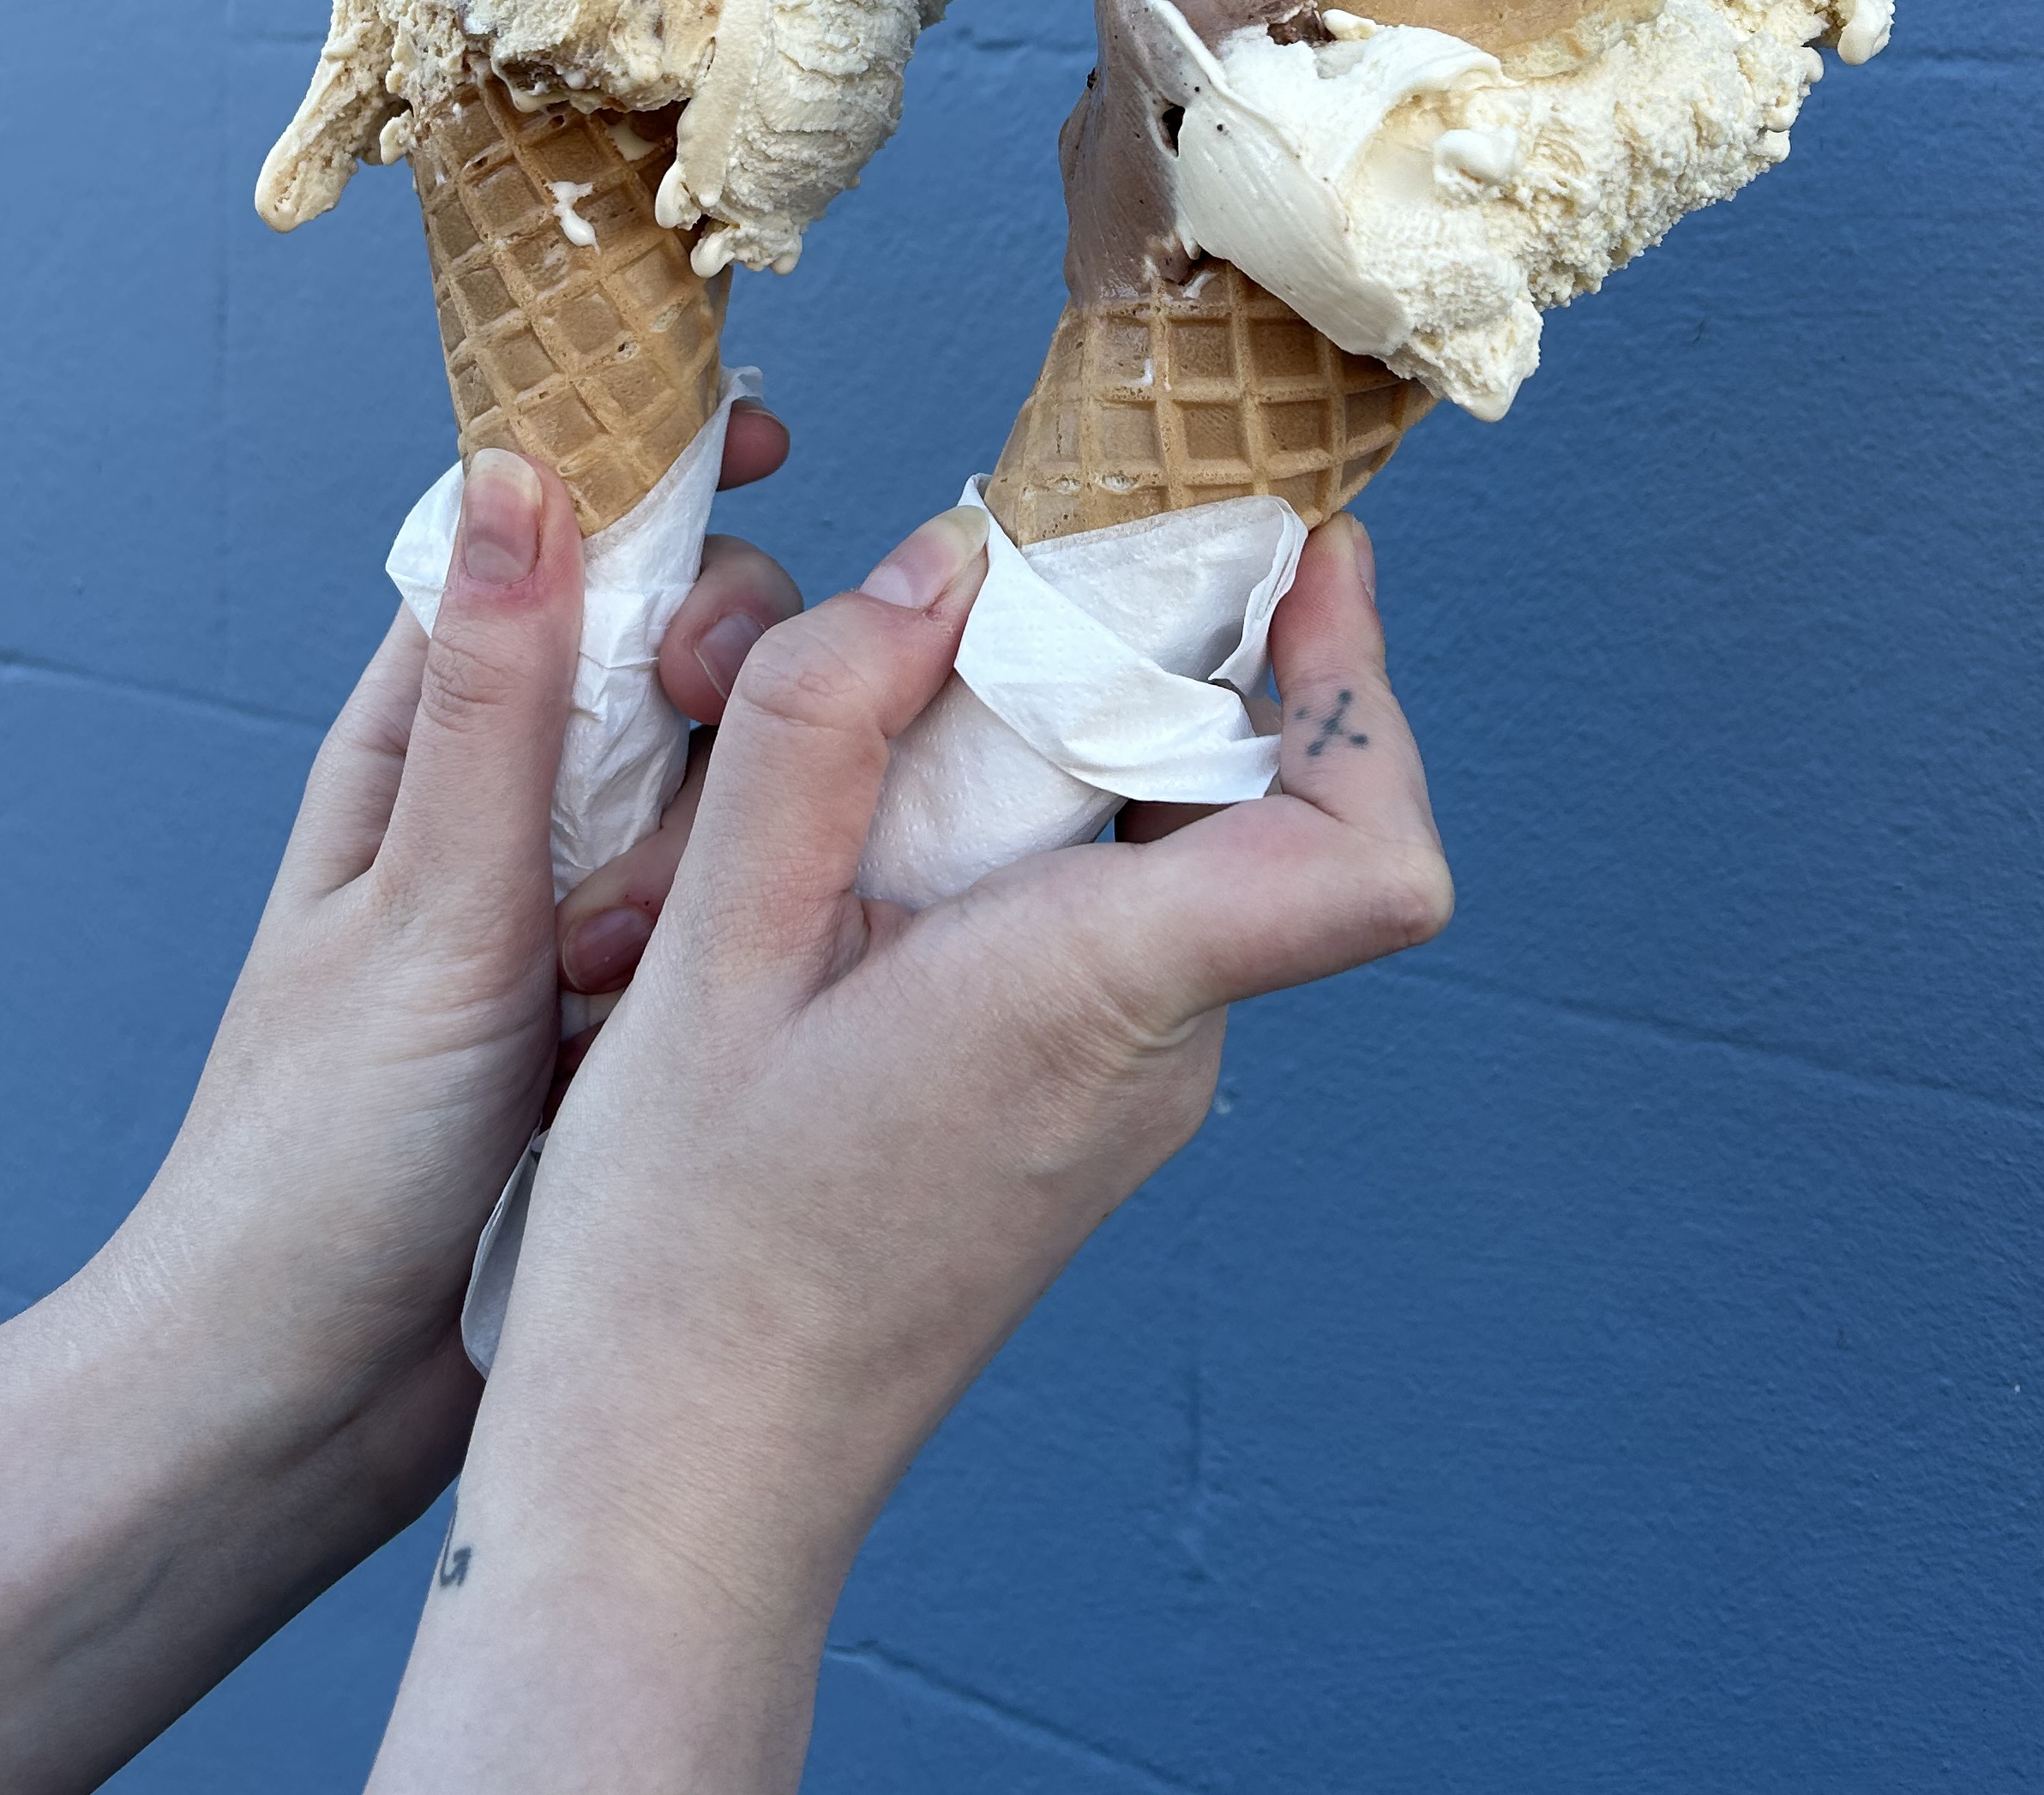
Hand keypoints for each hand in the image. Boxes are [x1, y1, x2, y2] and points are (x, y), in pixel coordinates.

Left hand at [105, 405, 801, 1525]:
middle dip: (722, 660)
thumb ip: (493, 703)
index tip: (772, 433)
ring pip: (732, 775)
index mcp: (420, 746)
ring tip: (644, 951)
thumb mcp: (420, 911)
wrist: (312, 1407)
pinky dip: (772, 913)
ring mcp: (592, 905)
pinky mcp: (657, 1002)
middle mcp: (513, 805)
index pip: (546, 543)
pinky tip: (769, 970)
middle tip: (722, 716)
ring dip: (732, 823)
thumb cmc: (316, 1158)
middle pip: (670, 647)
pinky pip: (757, 899)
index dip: (656, 471)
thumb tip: (518, 469)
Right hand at [371, 508, 1448, 1792]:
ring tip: (868, 713)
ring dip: (1049, 744)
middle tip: (1011, 567)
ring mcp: (1122, 1091)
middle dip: (1153, 655)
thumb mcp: (706, 950)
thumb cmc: (682, 1250)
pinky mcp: (1068, 1110)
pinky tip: (857, 834)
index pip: (1363, 854)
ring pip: (1159, 850)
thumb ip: (823, 727)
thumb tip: (949, 559)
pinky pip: (1097, 917)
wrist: (680, 1489)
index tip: (1302, 554)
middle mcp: (1155, 1047)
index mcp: (1097, 994)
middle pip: (1255, 801)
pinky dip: (1012, 831)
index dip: (1363, 683)